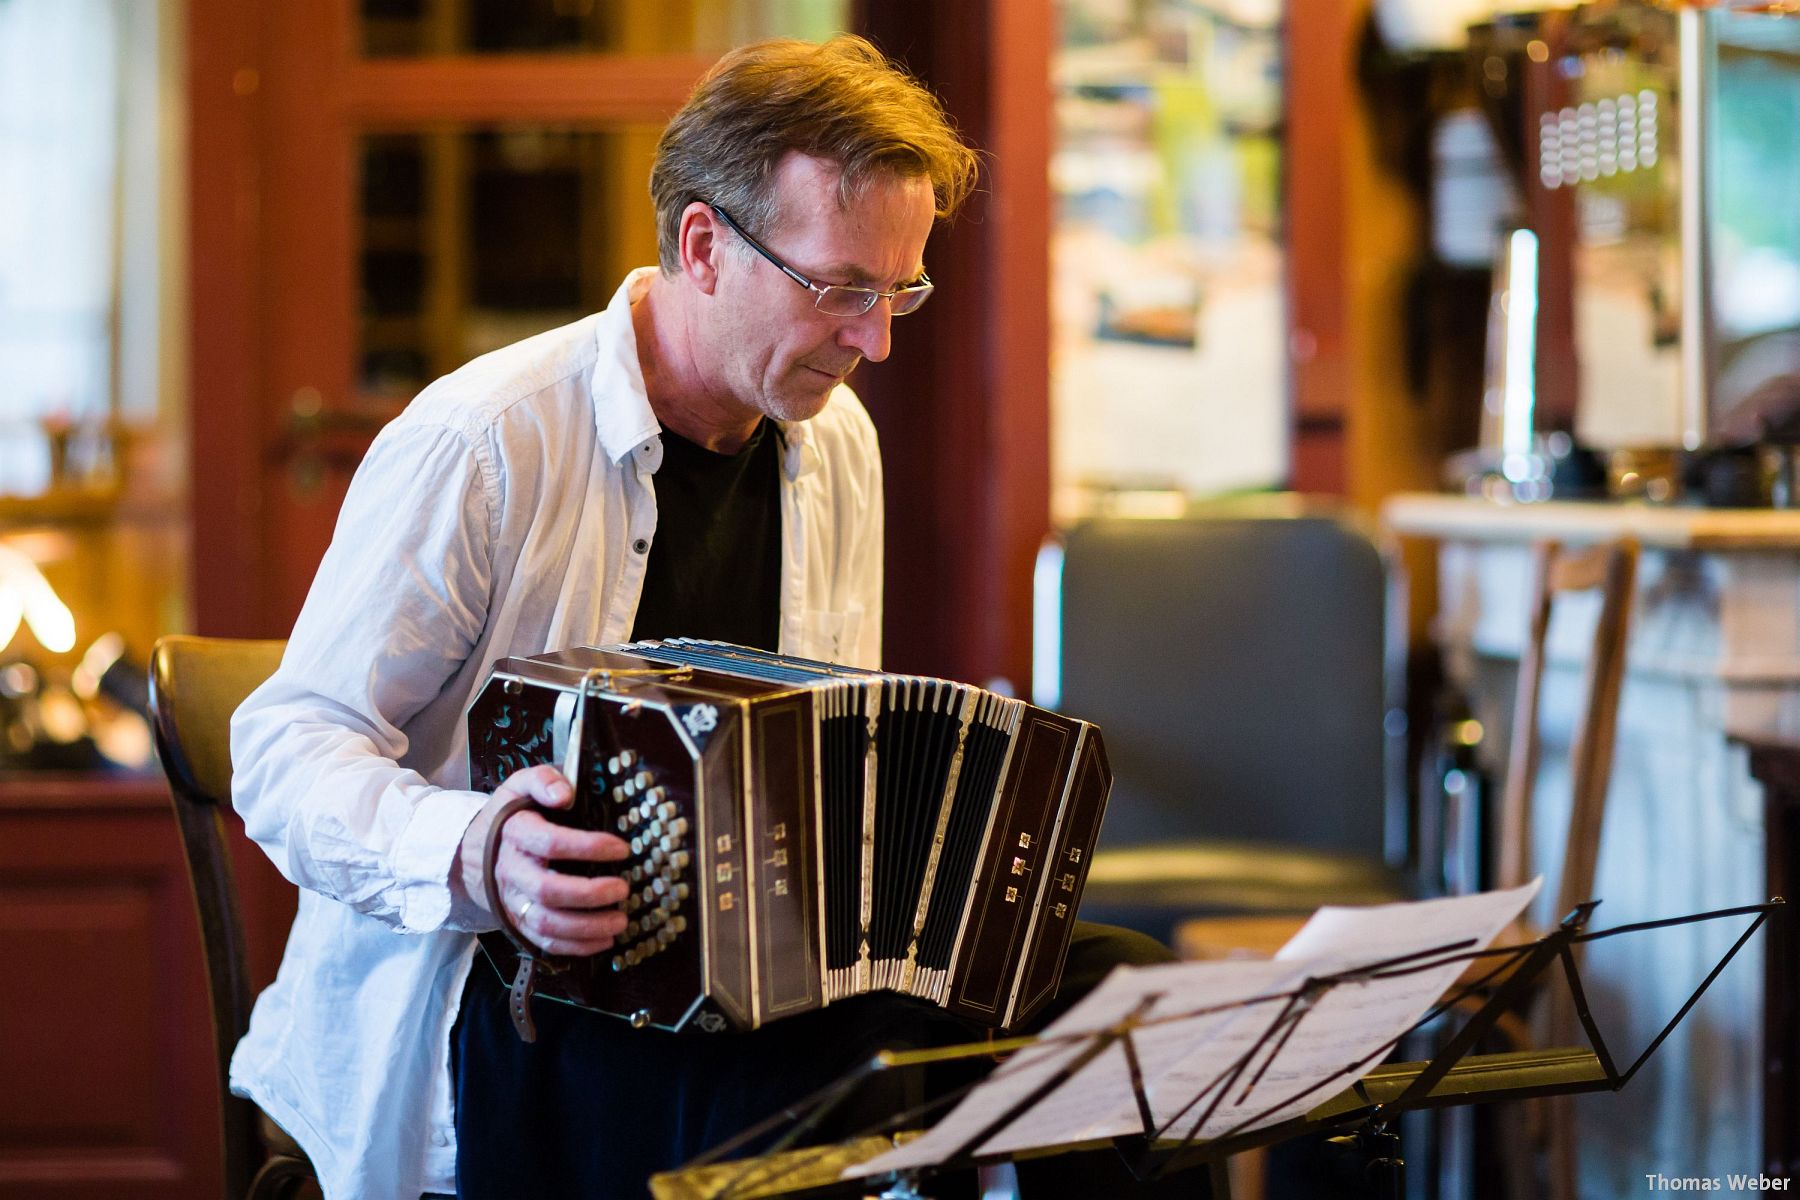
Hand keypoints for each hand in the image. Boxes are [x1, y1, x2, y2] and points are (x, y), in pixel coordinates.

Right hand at [458, 764, 629, 955]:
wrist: (474, 850)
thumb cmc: (511, 816)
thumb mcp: (521, 785)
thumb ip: (543, 780)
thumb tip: (565, 794)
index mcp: (515, 833)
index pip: (549, 842)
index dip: (587, 847)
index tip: (621, 848)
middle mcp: (512, 871)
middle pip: (548, 890)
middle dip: (589, 894)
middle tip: (622, 889)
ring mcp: (513, 900)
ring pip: (546, 923)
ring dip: (586, 927)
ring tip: (620, 921)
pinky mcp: (518, 921)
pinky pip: (543, 942)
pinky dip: (575, 946)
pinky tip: (604, 941)